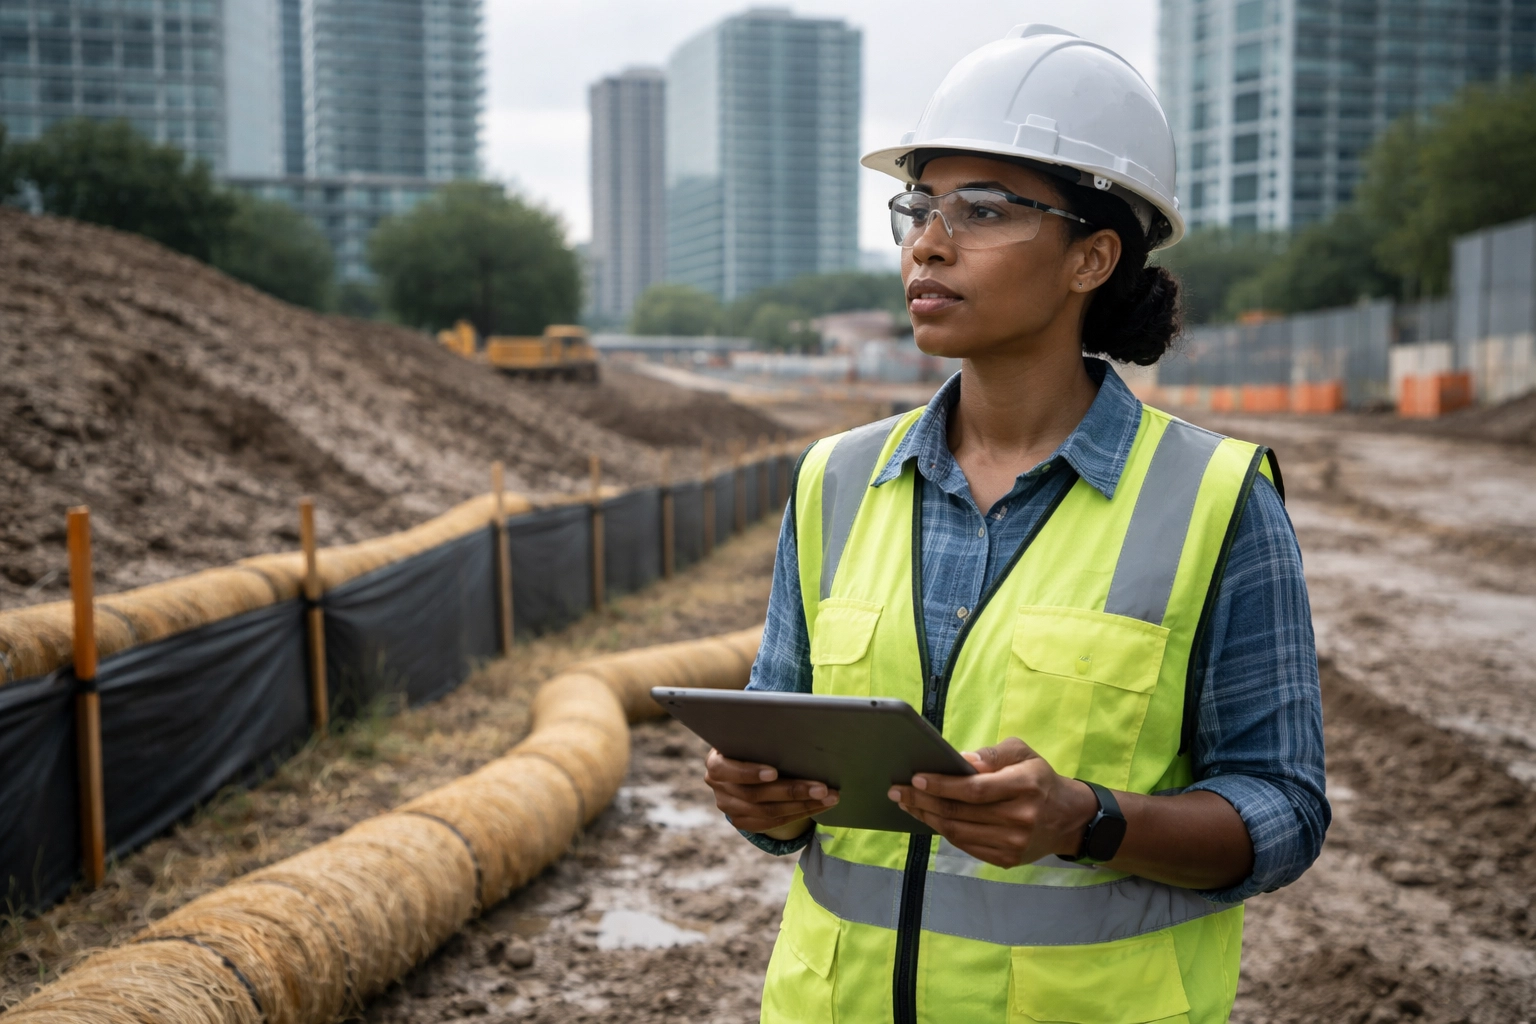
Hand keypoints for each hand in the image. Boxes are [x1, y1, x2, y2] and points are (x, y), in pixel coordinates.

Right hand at [704, 748, 838, 836]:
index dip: (750, 772)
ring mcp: (730, 808)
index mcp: (716, 762)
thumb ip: (763, 735)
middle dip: (792, 791)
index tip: (774, 772)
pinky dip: (799, 814)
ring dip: (803, 805)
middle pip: (755, 795)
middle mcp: (719, 788)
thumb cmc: (753, 741)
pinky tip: (819, 806)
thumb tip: (796, 727)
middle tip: (822, 788)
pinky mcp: (743, 821)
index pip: (727, 770)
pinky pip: (773, 823)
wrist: (745, 761)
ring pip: (768, 812)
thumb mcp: (751, 735)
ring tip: (829, 797)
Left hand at [887, 737, 1097, 868]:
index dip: (942, 785)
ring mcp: (1014, 844)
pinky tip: (929, 817)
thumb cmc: (1039, 779)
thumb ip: (992, 755)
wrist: (1068, 819)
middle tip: (897, 790)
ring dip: (927, 817)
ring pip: (958, 832)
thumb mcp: (1023, 754)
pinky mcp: (1007, 860)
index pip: (975, 789)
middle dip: (923, 800)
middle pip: (960, 812)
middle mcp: (1020, 818)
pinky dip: (943, 831)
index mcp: (1025, 786)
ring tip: (907, 803)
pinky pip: (966, 846)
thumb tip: (961, 760)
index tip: (916, 777)